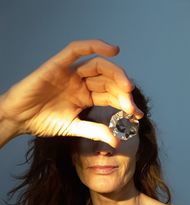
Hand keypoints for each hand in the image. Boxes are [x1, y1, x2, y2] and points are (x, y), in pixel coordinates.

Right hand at [0, 39, 142, 146]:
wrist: (19, 119)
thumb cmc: (42, 121)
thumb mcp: (73, 128)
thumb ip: (94, 131)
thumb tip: (116, 141)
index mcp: (86, 97)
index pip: (111, 96)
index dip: (125, 103)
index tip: (137, 114)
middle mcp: (81, 83)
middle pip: (108, 81)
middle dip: (123, 92)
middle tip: (131, 107)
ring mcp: (71, 73)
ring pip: (98, 66)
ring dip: (115, 74)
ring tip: (127, 87)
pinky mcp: (58, 65)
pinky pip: (77, 49)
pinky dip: (94, 46)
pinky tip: (113, 50)